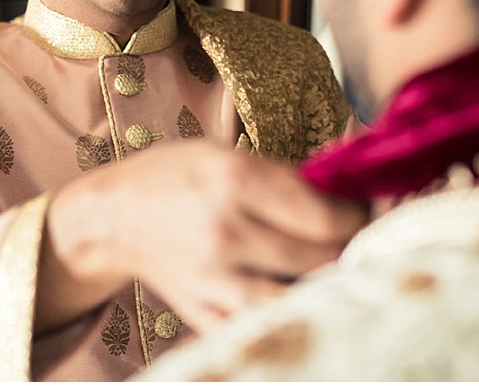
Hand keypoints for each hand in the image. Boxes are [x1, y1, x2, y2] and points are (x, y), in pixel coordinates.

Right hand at [38, 141, 367, 333]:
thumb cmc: (178, 177)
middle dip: (350, 249)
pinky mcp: (201, 312)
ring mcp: (212, 280)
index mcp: (235, 182)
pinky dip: (286, 313)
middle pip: (319, 259)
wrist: (113, 216)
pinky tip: (297, 294)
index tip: (364, 211)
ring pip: (297, 299)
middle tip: (358, 239)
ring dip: (323, 285)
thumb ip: (292, 175)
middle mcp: (224, 233)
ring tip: (332, 268)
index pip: (326, 216)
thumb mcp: (230, 154)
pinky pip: (260, 325)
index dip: (359, 216)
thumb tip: (356, 180)